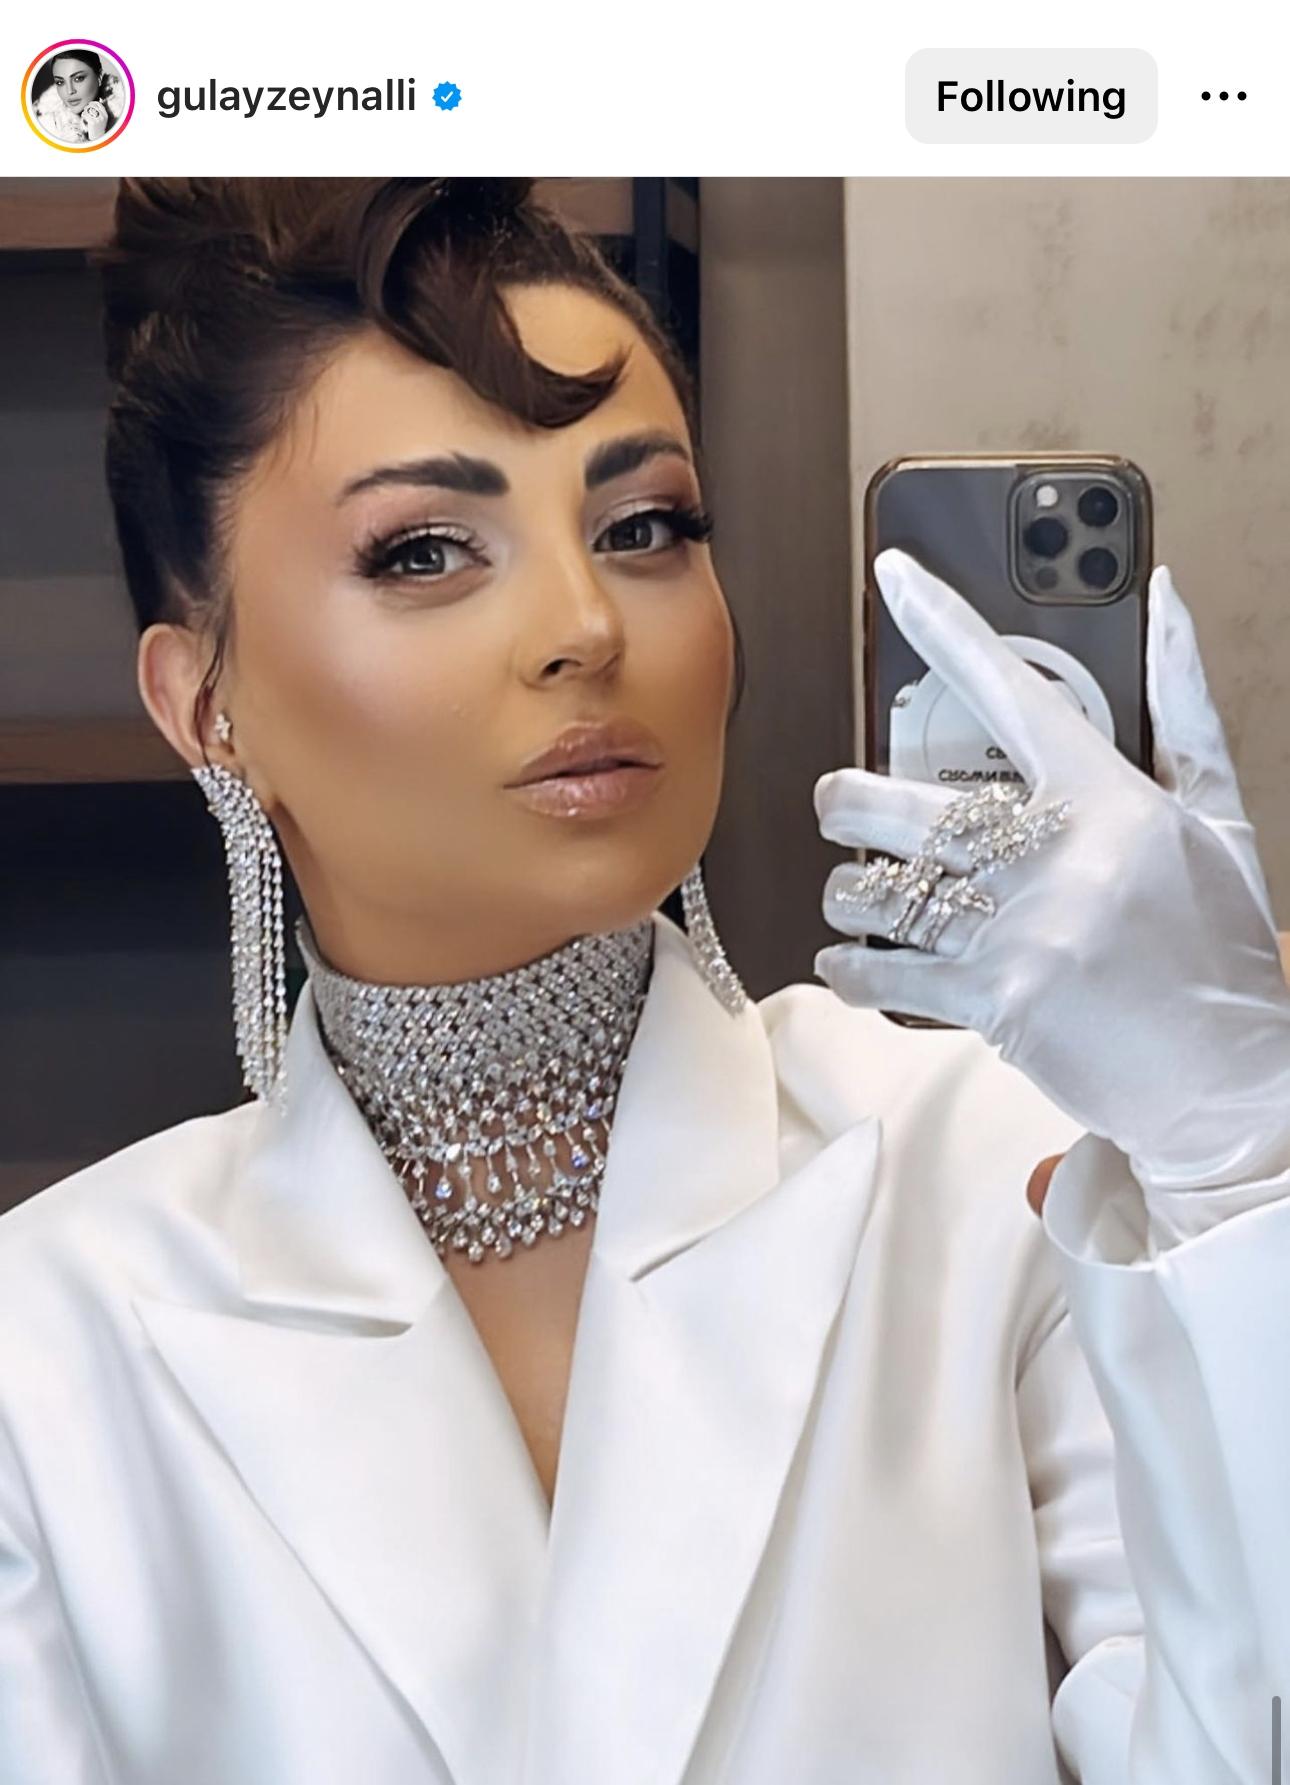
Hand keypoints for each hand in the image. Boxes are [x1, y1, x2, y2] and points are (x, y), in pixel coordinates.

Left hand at [80, 101, 108, 139]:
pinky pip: (86, 115)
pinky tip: (83, 116)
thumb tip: (100, 99)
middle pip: (93, 106)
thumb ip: (100, 111)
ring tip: (84, 113)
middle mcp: (102, 117)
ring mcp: (98, 120)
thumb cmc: (98, 126)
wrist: (98, 136)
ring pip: (89, 110)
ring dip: (85, 111)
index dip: (93, 102)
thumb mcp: (102, 119)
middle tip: (86, 109)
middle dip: (88, 106)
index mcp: (105, 115)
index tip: (90, 104)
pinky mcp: (93, 122)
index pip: (99, 105)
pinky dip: (83, 115)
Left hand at [813, 548, 1289, 1206]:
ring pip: (878, 887)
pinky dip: (850, 967)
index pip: (1014, 688)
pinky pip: (886, 972)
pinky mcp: (995, 1002)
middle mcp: (1058, 858)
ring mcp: (1022, 932)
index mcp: (1112, 801)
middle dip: (845, 801)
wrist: (1230, 1077)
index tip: (894, 574)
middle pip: (904, 802)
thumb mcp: (1219, 821)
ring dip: (842, 887)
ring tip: (846, 888)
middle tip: (835, 803)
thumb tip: (1166, 599)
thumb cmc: (1221, 950)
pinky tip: (847, 963)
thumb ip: (1184, 707)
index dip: (945, 624)